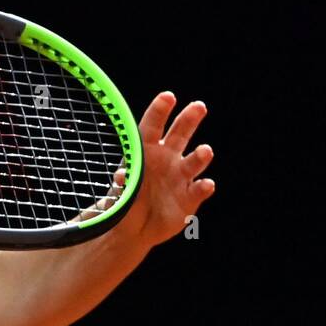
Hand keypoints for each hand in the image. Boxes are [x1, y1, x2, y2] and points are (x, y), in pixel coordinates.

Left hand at [118, 91, 215, 246]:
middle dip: (189, 120)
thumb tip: (123, 175)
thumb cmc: (125, 200)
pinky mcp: (190, 198)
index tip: (168, 96)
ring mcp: (180, 177)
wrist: (134, 229)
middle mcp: (167, 158)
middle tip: (199, 106)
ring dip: (201, 155)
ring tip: (205, 150)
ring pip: (194, 161)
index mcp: (147, 150)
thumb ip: (123, 183)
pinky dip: (203, 187)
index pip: (153, 125)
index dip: (160, 111)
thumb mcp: (120, 191)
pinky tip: (206, 184)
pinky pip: (199, 189)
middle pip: (181, 134)